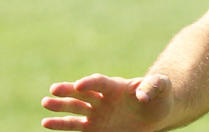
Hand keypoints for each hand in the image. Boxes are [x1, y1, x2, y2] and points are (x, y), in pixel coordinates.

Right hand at [41, 73, 172, 130]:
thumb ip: (154, 85)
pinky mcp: (95, 127)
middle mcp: (103, 98)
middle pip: (83, 93)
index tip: (79, 85)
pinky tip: (47, 123)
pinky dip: (61, 124)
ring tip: (46, 103)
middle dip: (69, 91)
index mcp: (117, 86)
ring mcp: (97, 113)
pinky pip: (75, 126)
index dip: (90, 82)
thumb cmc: (159, 96)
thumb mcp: (163, 86)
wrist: (157, 113)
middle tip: (54, 89)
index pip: (100, 82)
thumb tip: (141, 96)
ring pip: (75, 108)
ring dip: (60, 106)